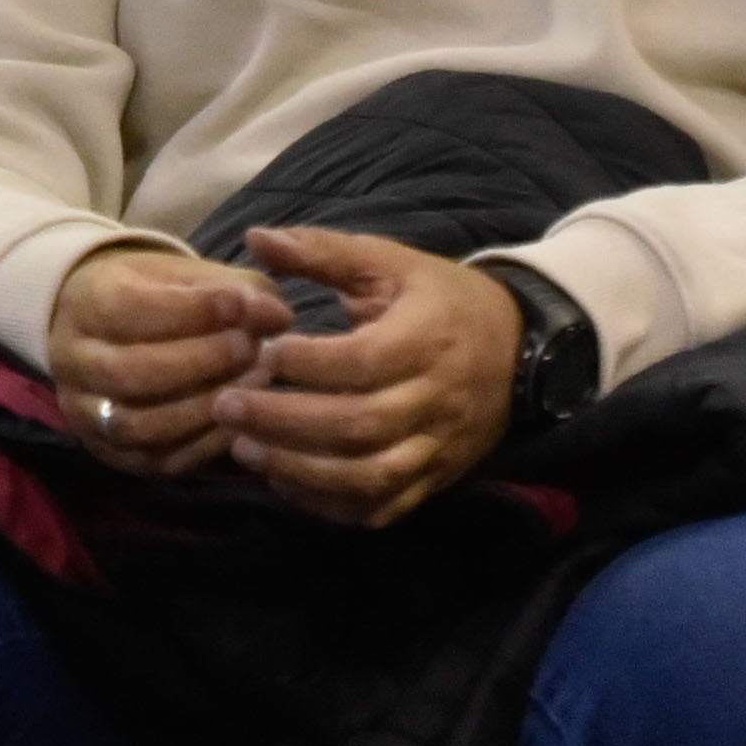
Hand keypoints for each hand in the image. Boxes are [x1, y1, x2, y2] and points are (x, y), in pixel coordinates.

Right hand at [51, 238, 282, 477]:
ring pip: (140, 424)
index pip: (129, 309)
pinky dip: (204, 443)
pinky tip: (243, 420)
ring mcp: (87, 415)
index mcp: (84, 303)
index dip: (193, 311)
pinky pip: (157, 459)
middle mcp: (72, 362)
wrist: (111, 333)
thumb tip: (277, 316)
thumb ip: (234, 291)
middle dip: (202, 362)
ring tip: (255, 383)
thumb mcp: (189, 278)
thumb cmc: (158, 297)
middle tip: (254, 348)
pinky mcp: (113, 454)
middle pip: (131, 372)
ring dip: (205, 407)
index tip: (246, 306)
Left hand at [215, 228, 520, 525]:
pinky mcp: (432, 482)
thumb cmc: (441, 300)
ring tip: (243, 449)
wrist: (519, 351)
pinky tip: (284, 481)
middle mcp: (435, 400)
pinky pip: (379, 509)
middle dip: (285, 421)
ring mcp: (435, 449)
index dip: (309, 362)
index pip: (364, 360)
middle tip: (226, 405)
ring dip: (299, 470)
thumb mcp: (391, 263)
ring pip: (367, 476)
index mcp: (427, 338)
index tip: (263, 351)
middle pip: (358, 424)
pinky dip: (327, 504)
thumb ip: (324, 252)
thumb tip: (256, 236)